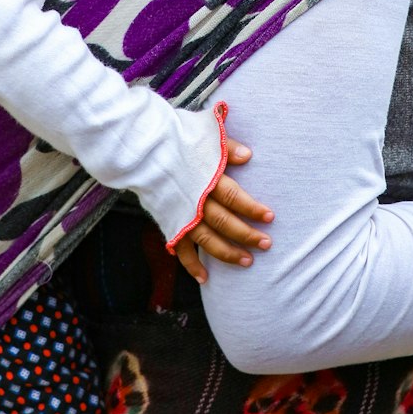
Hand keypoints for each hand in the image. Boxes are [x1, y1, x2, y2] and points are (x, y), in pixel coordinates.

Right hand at [173, 137, 273, 284]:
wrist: (143, 149)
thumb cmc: (177, 138)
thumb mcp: (204, 135)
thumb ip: (226, 147)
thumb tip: (248, 156)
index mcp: (205, 177)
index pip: (233, 197)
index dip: (251, 208)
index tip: (269, 217)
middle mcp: (194, 199)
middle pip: (224, 222)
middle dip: (246, 234)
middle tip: (266, 244)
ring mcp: (181, 214)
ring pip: (207, 240)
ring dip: (227, 253)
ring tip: (247, 261)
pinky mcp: (170, 223)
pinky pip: (181, 249)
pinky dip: (192, 265)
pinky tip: (205, 277)